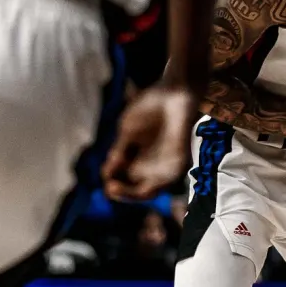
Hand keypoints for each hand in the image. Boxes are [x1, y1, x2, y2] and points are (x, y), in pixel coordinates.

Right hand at [102, 85, 196, 201]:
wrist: (173, 93)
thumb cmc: (150, 109)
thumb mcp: (128, 130)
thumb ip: (120, 150)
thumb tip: (107, 172)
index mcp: (135, 159)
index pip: (122, 180)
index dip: (113, 182)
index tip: (105, 177)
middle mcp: (150, 166)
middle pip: (134, 190)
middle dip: (122, 193)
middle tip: (110, 188)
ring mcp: (166, 166)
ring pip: (150, 191)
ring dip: (133, 194)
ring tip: (116, 188)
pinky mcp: (180, 162)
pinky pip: (167, 181)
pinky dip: (153, 185)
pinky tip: (140, 183)